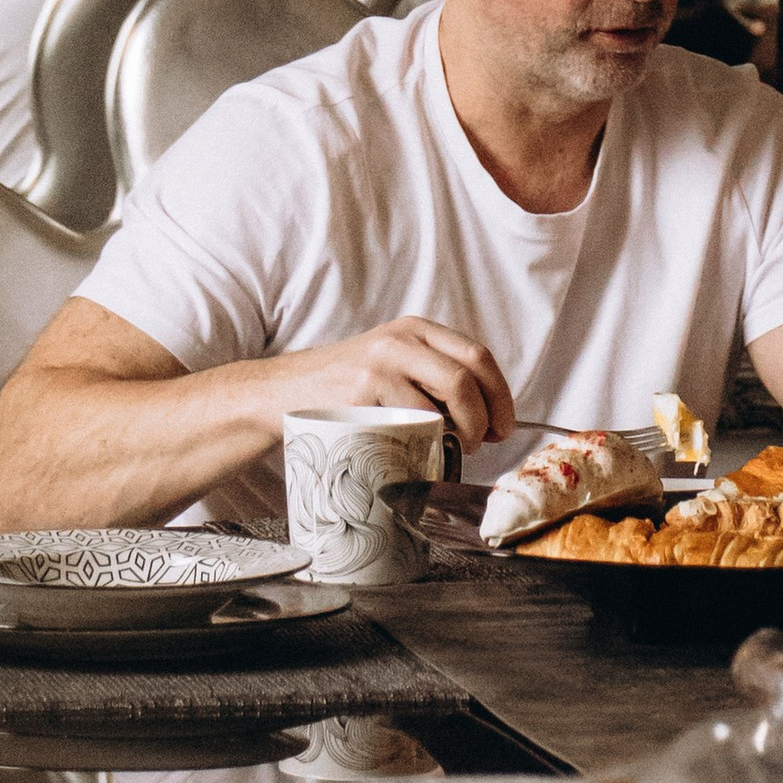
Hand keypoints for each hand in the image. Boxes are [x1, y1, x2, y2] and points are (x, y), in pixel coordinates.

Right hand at [278, 319, 514, 454]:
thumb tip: (485, 419)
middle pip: (470, 372)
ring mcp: (383, 361)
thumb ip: (430, 379)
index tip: (504, 425)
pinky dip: (429, 440)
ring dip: (464, 430)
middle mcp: (402, 339)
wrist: (277, 393)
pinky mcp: (364, 388)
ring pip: (450, 393)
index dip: (500, 394)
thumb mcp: (390, 367)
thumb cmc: (341, 390)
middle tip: (487, 441)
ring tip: (454, 450)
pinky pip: (415, 417)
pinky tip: (421, 453)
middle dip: (489, 413)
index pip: (477, 355)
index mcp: (415, 330)